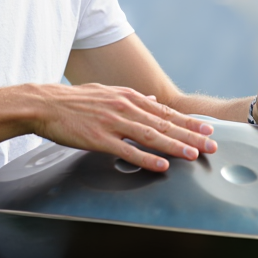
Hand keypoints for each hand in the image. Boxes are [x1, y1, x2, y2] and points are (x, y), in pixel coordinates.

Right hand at [31, 83, 216, 171]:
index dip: (188, 121)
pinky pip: (127, 151)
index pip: (165, 112)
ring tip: (194, 155)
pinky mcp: (99, 139)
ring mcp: (113, 123)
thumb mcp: (107, 92)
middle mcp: (125, 108)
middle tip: (212, 144)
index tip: (208, 129)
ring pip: (151, 136)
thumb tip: (154, 101)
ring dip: (175, 146)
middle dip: (191, 135)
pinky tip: (162, 165)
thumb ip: (133, 98)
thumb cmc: (74, 101)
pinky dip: (146, 158)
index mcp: (128, 97)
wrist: (45, 104)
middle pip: (164, 124)